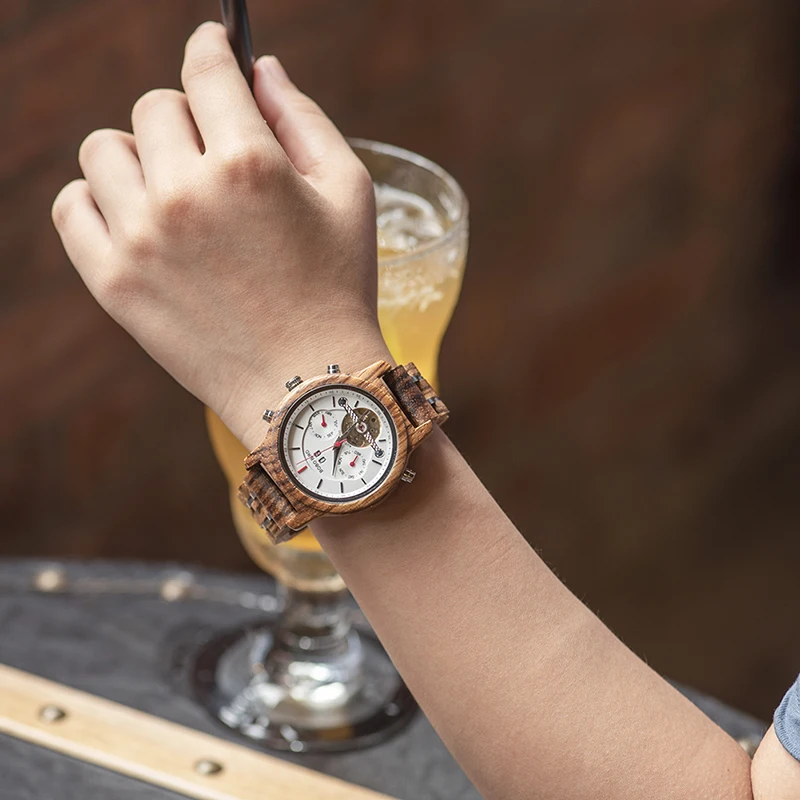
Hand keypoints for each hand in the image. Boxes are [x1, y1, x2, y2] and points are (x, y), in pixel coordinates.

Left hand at [52, 21, 389, 448]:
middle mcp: (185, 193)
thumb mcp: (349, 194)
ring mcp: (141, 239)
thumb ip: (304, 119)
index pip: (205, 69)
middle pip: (154, 107)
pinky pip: (72, 205)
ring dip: (139, 156)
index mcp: (248, 164)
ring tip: (175, 192)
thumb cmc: (339, 289)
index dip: (211, 47)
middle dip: (188, 119)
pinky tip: (138, 219)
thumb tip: (261, 68)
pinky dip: (98, 200)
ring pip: (104, 149)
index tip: (213, 45)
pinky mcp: (114, 282)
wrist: (308, 385)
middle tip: (215, 154)